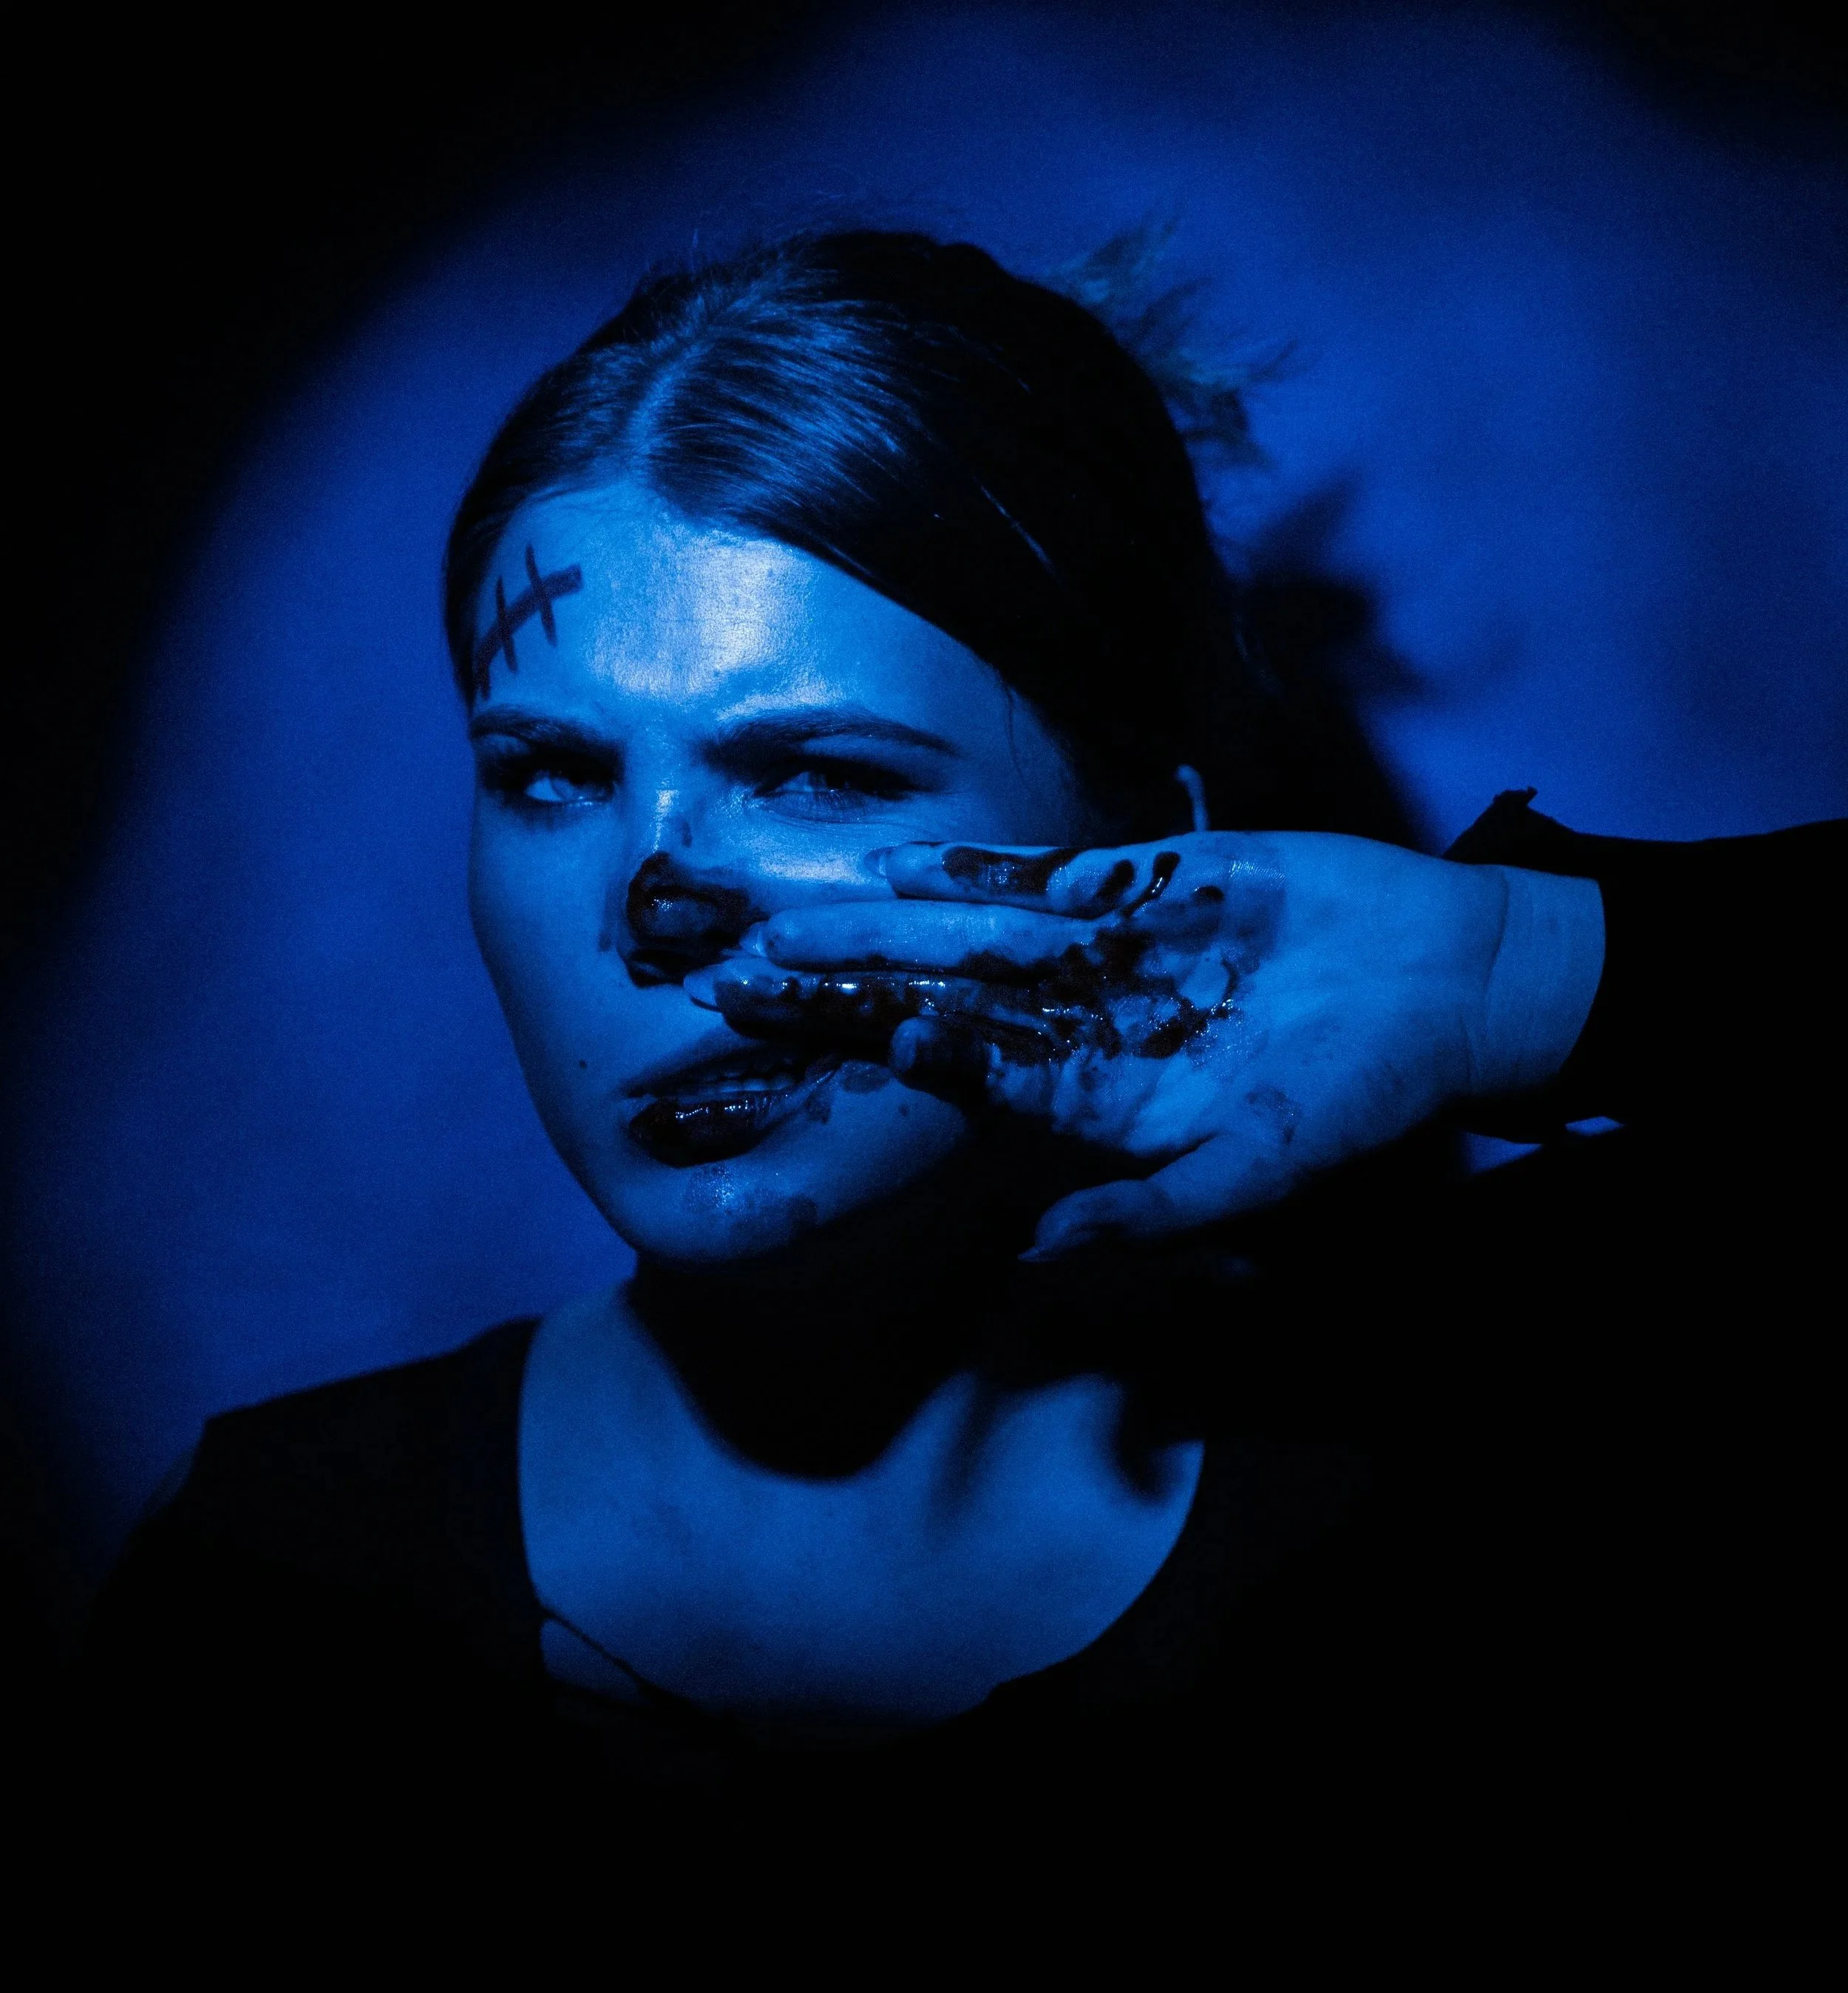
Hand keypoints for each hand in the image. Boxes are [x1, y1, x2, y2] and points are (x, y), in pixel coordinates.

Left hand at [690, 832, 1603, 1257]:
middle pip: (937, 1006)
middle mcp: (1080, 1027)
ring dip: (877, 930)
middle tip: (732, 984)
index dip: (888, 1068)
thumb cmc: (1360, 1092)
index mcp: (1097, 1101)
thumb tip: (1037, 1260)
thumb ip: (1148, 1214)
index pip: (967, 1085)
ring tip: (784, 923)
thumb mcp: (1260, 1169)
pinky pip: (1042, 878)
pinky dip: (971, 870)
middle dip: (841, 997)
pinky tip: (891, 867)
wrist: (1444, 981)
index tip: (815, 1057)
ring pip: (967, 939)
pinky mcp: (1143, 888)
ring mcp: (1104, 955)